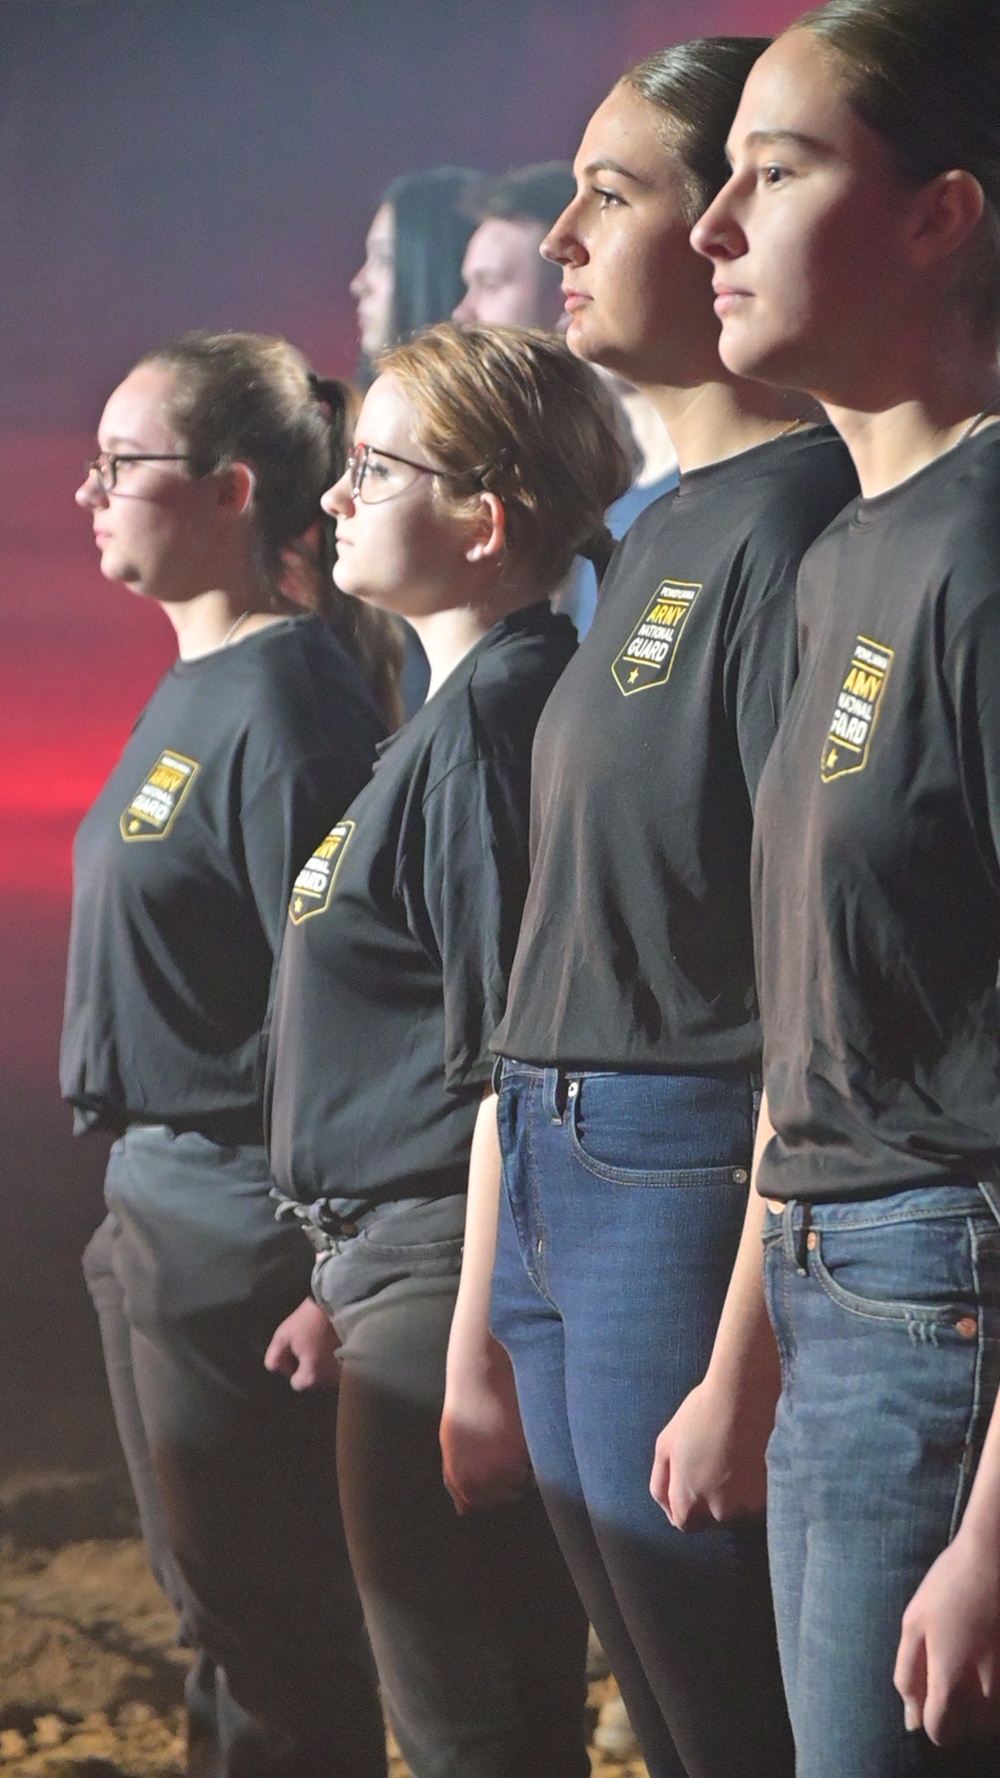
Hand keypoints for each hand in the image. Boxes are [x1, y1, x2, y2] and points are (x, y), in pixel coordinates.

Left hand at [264, 1296, 340, 1390]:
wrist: (343, 1302)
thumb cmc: (311, 1320)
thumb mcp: (284, 1335)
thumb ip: (275, 1357)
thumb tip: (276, 1368)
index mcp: (312, 1376)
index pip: (297, 1383)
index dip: (292, 1366)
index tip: (296, 1348)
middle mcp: (330, 1380)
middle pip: (314, 1379)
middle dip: (310, 1365)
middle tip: (311, 1343)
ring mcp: (347, 1372)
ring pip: (329, 1373)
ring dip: (324, 1362)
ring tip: (324, 1341)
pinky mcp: (357, 1361)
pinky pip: (343, 1365)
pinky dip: (338, 1357)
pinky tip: (336, 1342)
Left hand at [441, 1335, 533, 1514]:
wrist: (480, 1374)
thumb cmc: (466, 1408)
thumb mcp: (451, 1446)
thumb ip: (454, 1481)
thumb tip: (463, 1511)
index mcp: (463, 1482)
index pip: (483, 1504)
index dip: (491, 1485)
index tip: (492, 1462)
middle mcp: (484, 1481)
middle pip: (509, 1496)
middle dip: (511, 1478)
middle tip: (504, 1447)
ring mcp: (506, 1469)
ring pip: (527, 1483)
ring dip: (526, 1467)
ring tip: (513, 1437)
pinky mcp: (525, 1453)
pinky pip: (539, 1466)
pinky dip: (535, 1453)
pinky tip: (522, 1431)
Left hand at [650, 1374, 775, 1530]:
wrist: (746, 1395)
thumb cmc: (701, 1414)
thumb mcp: (665, 1445)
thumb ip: (661, 1483)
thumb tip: (668, 1506)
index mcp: (689, 1504)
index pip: (684, 1523)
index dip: (686, 1503)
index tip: (693, 1480)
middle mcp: (719, 1515)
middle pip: (713, 1519)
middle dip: (712, 1500)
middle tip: (717, 1466)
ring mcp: (749, 1507)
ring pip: (739, 1512)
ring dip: (737, 1496)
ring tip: (738, 1463)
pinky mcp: (774, 1496)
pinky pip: (761, 1501)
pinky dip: (757, 1488)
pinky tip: (755, 1462)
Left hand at [895, 1527, 999, 1744]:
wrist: (993, 1557)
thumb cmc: (947, 1586)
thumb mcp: (914, 1624)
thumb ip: (907, 1677)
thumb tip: (911, 1722)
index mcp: (951, 1681)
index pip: (940, 1733)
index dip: (928, 1719)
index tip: (927, 1695)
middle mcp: (986, 1691)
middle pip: (967, 1731)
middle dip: (954, 1713)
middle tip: (947, 1671)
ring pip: (989, 1719)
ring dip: (976, 1706)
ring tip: (966, 1664)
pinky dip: (993, 1692)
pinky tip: (985, 1659)